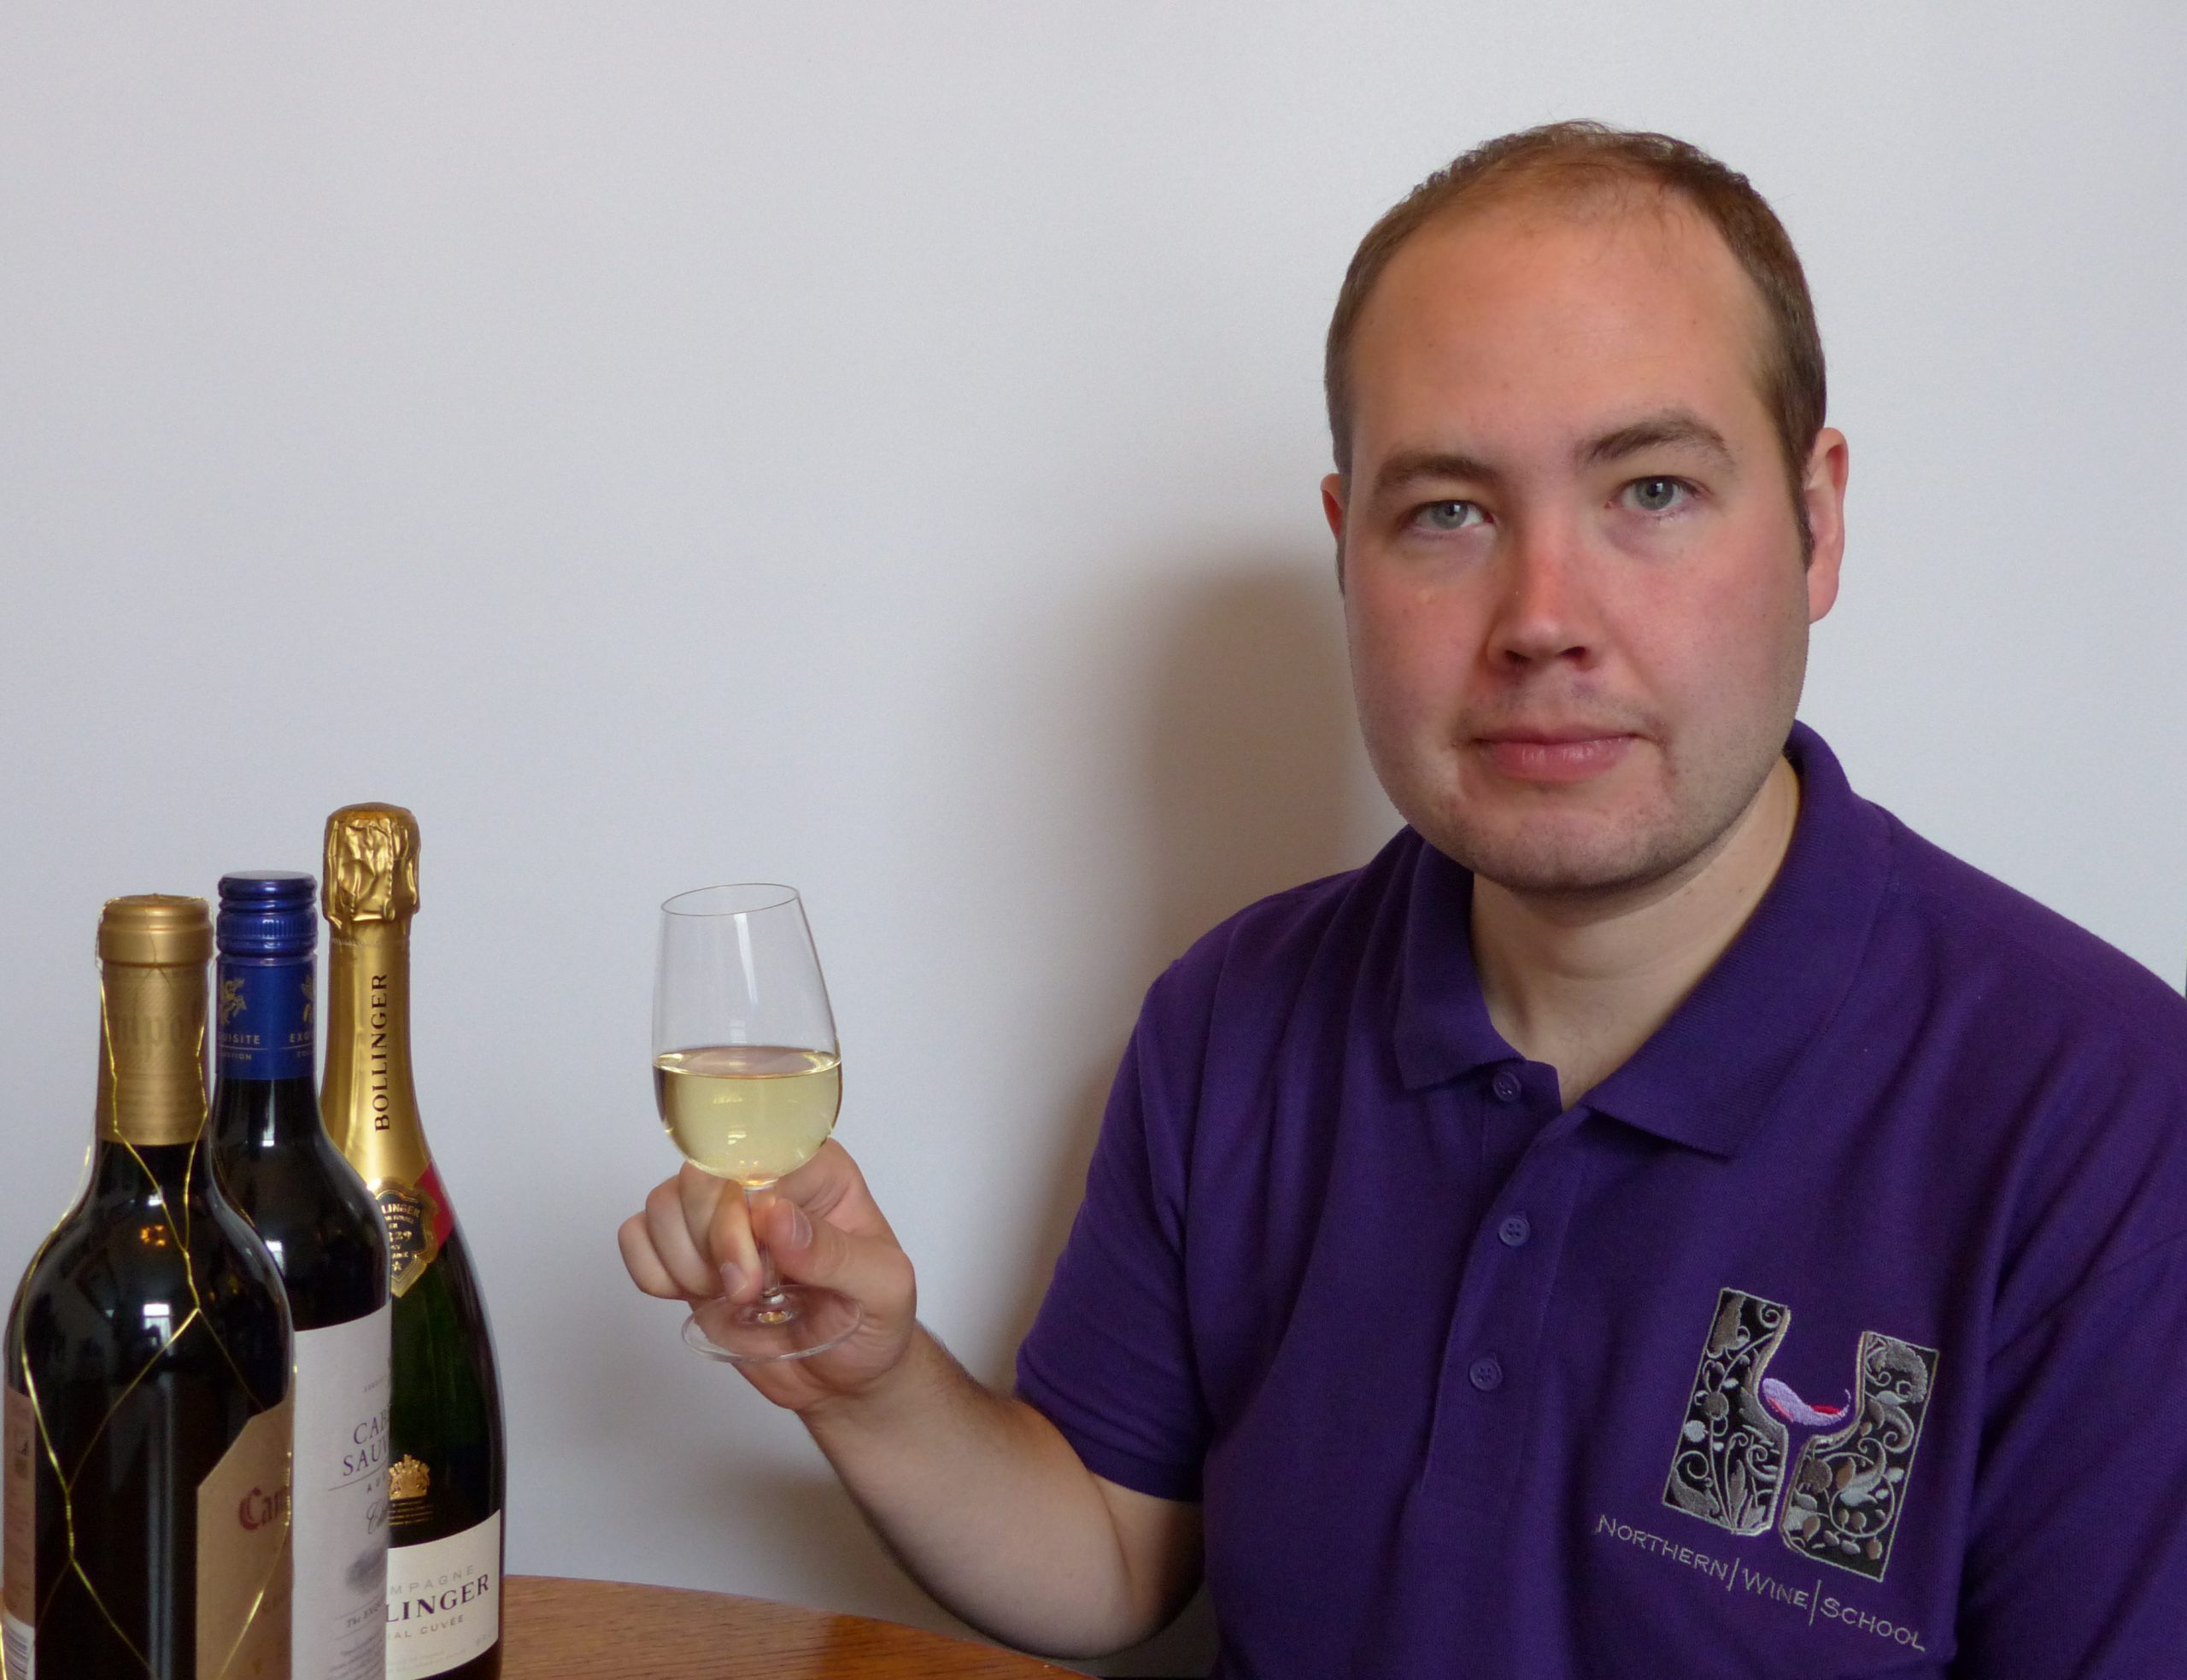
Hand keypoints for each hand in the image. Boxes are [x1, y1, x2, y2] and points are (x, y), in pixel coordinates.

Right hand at [617, 1142, 918, 1412]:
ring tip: (729, 1297)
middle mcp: (763, 1182)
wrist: (845, 1377)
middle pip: (698, 1176)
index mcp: (817, 1171)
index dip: (740, 1214)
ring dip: (685, 1262)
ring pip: (662, 1204)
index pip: (755, 1160)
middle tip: (746, 1292)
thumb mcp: (883, 1289)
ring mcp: (720, 1217)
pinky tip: (694, 1296)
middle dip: (711, 1244)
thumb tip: (775, 1216)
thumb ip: (835, 1253)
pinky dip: (652, 1272)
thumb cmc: (873, 1322)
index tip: (758, 1273)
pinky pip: (636, 1237)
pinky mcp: (688, 1252)